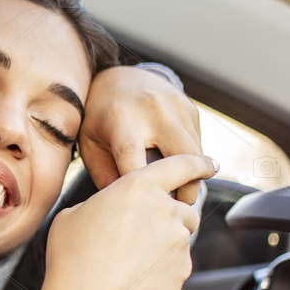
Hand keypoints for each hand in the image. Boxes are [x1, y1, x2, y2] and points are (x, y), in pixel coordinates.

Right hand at [33, 153, 217, 289]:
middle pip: (183, 208)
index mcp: (138, 187)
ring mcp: (178, 241)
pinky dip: (161, 268)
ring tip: (132, 260)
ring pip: (181, 236)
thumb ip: (100, 204)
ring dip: (165, 242)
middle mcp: (165, 209)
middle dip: (169, 218)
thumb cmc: (74, 260)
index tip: (211, 163)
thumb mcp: (72, 216)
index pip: (181, 165)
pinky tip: (134, 278)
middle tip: (139, 236)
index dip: (198, 162)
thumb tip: (106, 211)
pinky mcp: (182, 269)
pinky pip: (177, 264)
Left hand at [80, 66, 205, 205]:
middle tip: (178, 210)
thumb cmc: (99, 119)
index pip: (134, 160)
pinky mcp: (191, 108)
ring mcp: (176, 106)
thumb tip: (126, 207)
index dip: (142, 189)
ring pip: (196, 154)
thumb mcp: (90, 145)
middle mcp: (153, 109)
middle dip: (186, 189)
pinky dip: (193, 162)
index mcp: (121, 118)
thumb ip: (104, 176)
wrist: (118, 78)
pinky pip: (199, 144)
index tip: (146, 211)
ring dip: (193, 178)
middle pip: (182, 158)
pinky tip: (178, 172)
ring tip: (180, 197)